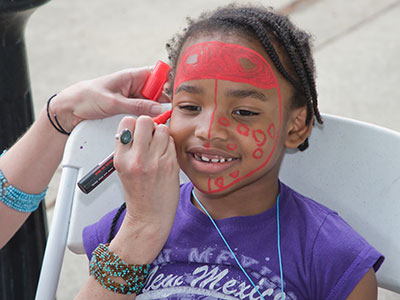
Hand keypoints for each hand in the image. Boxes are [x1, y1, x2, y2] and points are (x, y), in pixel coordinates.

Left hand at [48, 67, 170, 131]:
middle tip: (165, 114)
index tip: (171, 98)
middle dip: (163, 102)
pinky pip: (144, 112)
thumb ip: (138, 106)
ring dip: (154, 112)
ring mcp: (132, 98)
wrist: (69, 110)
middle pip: (158, 91)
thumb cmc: (86, 97)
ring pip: (152, 104)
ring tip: (156, 121)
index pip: (158, 74)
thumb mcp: (114, 103)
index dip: (167, 84)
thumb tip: (159, 109)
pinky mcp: (129, 109)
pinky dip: (147, 118)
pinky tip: (147, 124)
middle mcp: (134, 86)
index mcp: (131, 76)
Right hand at [113, 115, 179, 258]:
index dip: (134, 124)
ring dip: (162, 135)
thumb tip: (140, 125)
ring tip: (159, 148)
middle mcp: (136, 158)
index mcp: (121, 158)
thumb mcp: (124, 169)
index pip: (126, 122)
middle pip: (145, 121)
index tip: (138, 131)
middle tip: (151, 137)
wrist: (150, 217)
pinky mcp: (171, 164)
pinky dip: (170, 146)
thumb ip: (129, 147)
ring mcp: (155, 161)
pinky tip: (166, 157)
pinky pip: (172, 142)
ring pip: (162, 129)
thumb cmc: (138, 194)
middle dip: (149, 125)